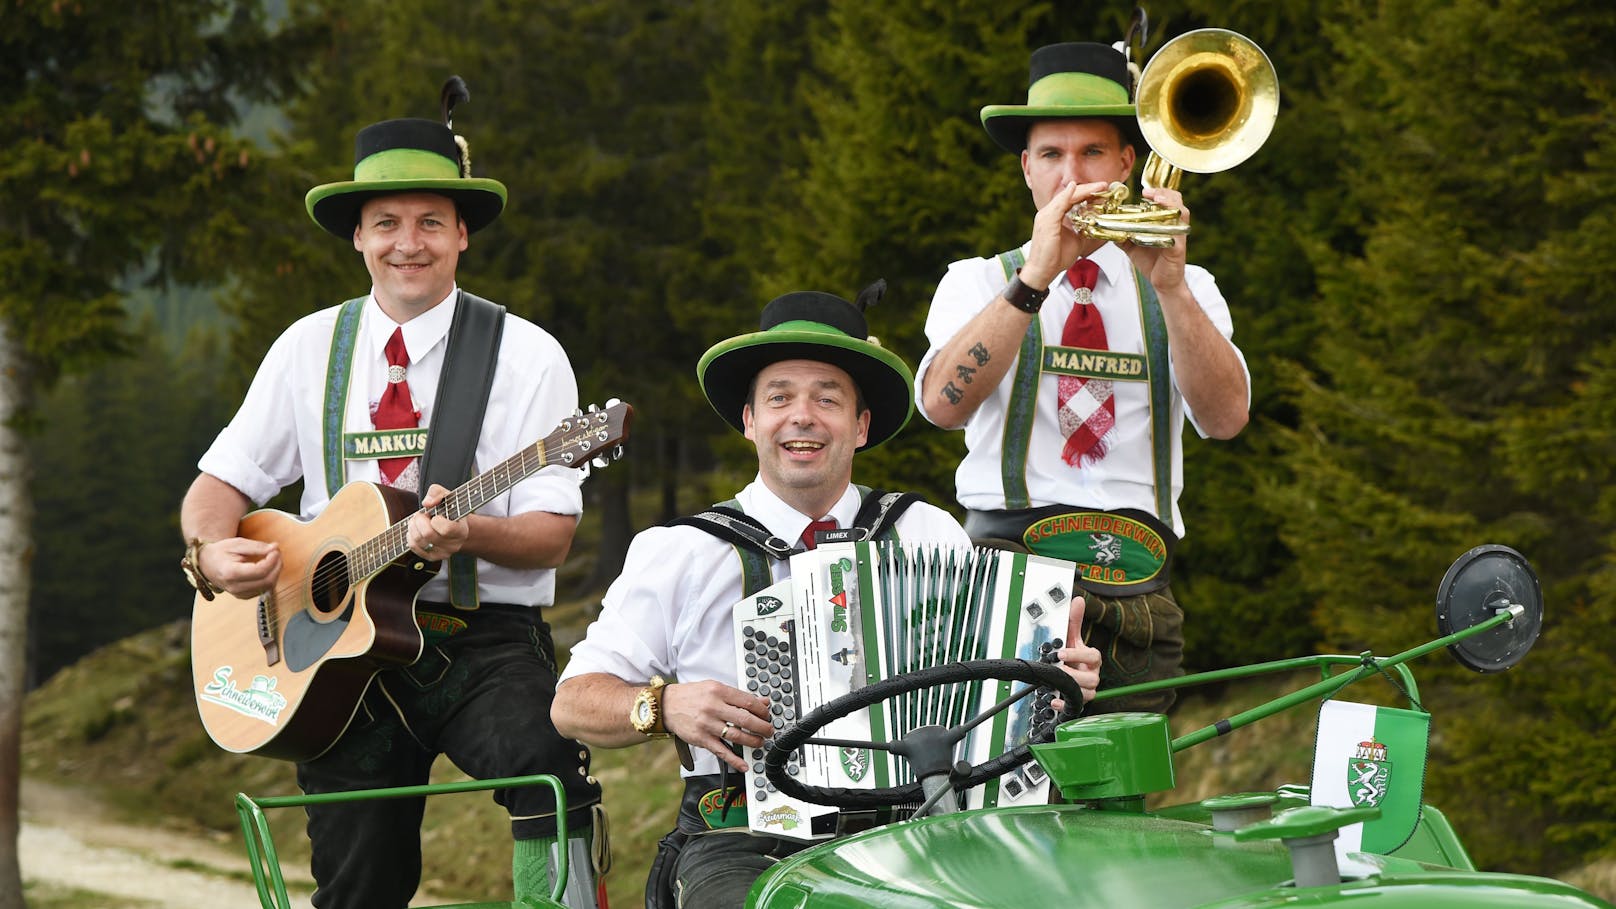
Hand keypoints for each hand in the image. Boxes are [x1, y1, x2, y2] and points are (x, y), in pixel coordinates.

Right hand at [199, 537, 281, 597]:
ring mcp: (239, 594)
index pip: (259, 571)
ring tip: (273, 558)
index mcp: (230, 573)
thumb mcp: (236, 544)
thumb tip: (275, 548)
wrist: (206, 564)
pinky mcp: (244, 596)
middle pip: (267, 581)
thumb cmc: (221, 552)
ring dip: (275, 572)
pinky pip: (264, 589)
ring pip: (268, 587)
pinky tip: (268, 567)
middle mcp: (234, 587)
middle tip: (276, 552)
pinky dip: (270, 577)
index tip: (275, 549)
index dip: (272, 560)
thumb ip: (256, 547)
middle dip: (277, 565)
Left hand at [409, 483, 468, 560]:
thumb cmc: (450, 509)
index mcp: (461, 530)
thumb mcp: (447, 496)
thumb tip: (426, 503)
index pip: (446, 529)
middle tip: (422, 514)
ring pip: (419, 541)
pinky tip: (416, 529)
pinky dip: (410, 536)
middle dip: (419, 520)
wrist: (455, 525)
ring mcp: (443, 553)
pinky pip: (414, 547)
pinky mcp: (432, 557)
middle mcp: (454, 545)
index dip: (436, 520)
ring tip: (418, 520)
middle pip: (428, 535)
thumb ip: (437, 493)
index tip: (436, 515)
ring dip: (413, 527)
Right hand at [661, 679, 774, 772]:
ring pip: (736, 736)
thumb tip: (762, 701)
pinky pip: (721, 751)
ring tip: (760, 742)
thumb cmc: (691, 696)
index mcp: (719, 691)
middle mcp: (713, 707)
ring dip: (753, 742)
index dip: (762, 710)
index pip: (748, 702)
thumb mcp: (714, 687)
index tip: (767, 715)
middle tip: (769, 730)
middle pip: (746, 719)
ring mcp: (707, 724)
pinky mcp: (701, 739)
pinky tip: (744, 765)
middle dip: (762, 727)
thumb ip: (737, 695)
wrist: (666, 705)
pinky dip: (735, 760)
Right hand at [1023, 180, 1112, 288]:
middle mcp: (1048, 213)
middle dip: (1088, 189)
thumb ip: (1082, 228)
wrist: (1042, 271)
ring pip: (1066, 197)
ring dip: (1083, 190)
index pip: (1072, 199)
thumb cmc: (1054, 258)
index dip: (1087, 193)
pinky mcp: (1046, 222)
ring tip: (1098, 187)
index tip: (1102, 190)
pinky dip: (1067, 196)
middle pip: (1070, 195)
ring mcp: (1046, 216)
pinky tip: (1075, 188)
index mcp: (1054, 216)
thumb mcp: (1075, 240)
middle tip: (1103, 185)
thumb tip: (1094, 224)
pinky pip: (1058, 205)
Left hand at [1050, 595, 1101, 714]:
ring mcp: (1087, 688)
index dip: (1078, 655)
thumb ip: (1074, 621)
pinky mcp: (1080, 700)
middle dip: (1072, 674)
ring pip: (1086, 692)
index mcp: (1092, 659)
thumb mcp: (1071, 637)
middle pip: (1091, 678)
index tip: (1061, 653)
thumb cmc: (1071, 655)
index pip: (1093, 657)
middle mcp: (1092, 674)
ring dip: (1070, 688)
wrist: (1068, 673)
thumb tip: (1077, 600)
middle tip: (1057, 669)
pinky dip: (1064, 704)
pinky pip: (1076, 705)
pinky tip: (1054, 700)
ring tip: (1056, 683)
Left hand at [1121, 186, 1189, 291]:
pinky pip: (1177, 234)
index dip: (1158, 192)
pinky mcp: (1178, 248)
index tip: (1144, 192)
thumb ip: (1122, 235)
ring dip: (1170, 203)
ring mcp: (1178, 236)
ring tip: (1157, 199)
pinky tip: (1162, 222)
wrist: (1162, 283)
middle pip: (1177, 201)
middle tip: (1147, 193)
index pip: (1167, 200)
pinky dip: (1170, 225)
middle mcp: (1174, 226)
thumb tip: (1107, 227)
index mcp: (1164, 222)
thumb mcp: (1132, 246)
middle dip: (1164, 193)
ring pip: (1182, 212)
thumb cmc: (1151, 262)